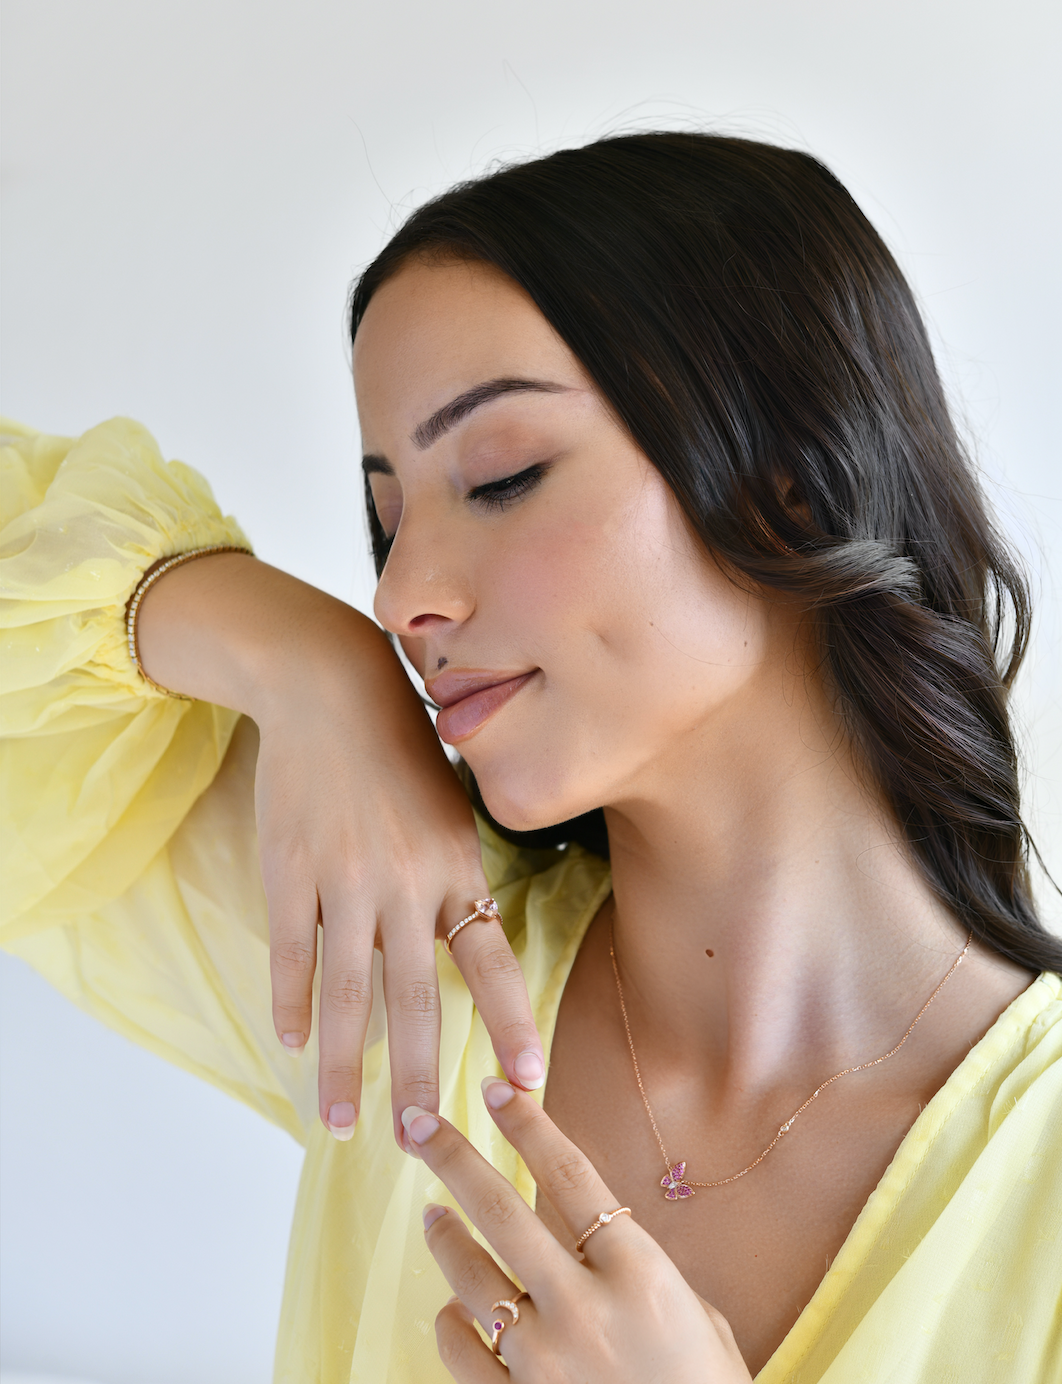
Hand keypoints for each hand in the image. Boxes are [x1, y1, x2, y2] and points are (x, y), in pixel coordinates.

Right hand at [136, 552, 547, 1142]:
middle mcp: (404, 882)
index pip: (491, 960)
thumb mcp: (450, 804)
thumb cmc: (402, 746)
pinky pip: (292, 951)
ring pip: (346, 992)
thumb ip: (458, 876)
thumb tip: (471, 945)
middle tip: (424, 1141)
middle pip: (416, 997)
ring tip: (338, 1122)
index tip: (528, 1086)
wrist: (330, 686)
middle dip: (421, 1075)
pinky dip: (290, 1001)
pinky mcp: (289, 870)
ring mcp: (343, 879)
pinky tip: (290, 1042)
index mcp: (455, 865)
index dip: (510, 1023)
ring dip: (343, 1064)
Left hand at [403, 1083, 752, 1382]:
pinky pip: (458, 1348)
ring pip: (469, 1275)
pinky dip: (450, 1320)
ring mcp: (544, 1364)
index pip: (570, 1175)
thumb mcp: (697, 1318)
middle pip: (501, 1210)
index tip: (494, 1088)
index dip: (527, 1124)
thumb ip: (640, 1271)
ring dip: (444, 1236)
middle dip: (451, 1157)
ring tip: (433, 1213)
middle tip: (417, 1125)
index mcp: (639, 1275)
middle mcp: (585, 1310)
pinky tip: (454, 1306)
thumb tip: (595, 1237)